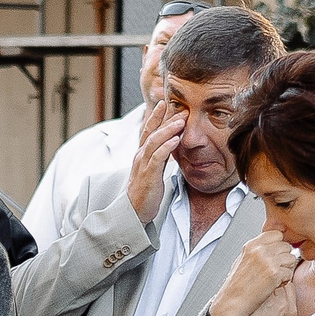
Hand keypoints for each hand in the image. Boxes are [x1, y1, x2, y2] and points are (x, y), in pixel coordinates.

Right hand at [127, 101, 186, 224]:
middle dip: (164, 118)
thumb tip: (172, 145)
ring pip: (154, 142)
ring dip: (168, 129)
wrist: (133, 212)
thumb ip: (160, 157)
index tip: (165, 102)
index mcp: (141, 155)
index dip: (156, 116)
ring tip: (181, 120)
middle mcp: (140, 157)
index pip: (148, 131)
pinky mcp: (148, 176)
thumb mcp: (153, 171)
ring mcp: (143, 165)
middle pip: (151, 132)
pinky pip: (157, 158)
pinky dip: (166, 147)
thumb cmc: (144, 192)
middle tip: (178, 106)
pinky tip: (176, 140)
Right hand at [210, 229, 301, 315]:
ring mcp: (268, 261)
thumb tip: (273, 245)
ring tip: (275, 278)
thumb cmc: (236, 286)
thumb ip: (258, 250)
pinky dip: (285, 280)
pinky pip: (290, 272)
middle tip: (275, 269)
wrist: (232, 304)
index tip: (275, 255)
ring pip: (291, 258)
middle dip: (284, 258)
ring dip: (286, 269)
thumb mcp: (243, 261)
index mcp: (251, 245)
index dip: (278, 245)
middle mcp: (259, 250)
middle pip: (286, 246)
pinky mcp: (274, 273)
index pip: (276, 234)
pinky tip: (274, 285)